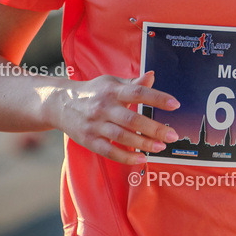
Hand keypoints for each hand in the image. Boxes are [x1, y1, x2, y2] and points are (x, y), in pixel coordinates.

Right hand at [52, 70, 179, 163]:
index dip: (157, 98)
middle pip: (132, 119)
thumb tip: (152, 76)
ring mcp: (95, 125)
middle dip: (154, 128)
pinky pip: (109, 151)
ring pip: (122, 136)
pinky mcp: (89, 140)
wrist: (60, 103)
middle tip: (173, 135)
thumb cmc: (93, 92)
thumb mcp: (111, 83)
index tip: (175, 104)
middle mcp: (104, 107)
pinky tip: (141, 159)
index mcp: (112, 90)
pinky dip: (126, 157)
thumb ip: (133, 83)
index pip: (138, 92)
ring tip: (160, 147)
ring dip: (144, 144)